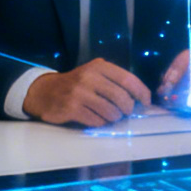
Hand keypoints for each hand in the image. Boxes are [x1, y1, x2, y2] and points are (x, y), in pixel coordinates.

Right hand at [22, 60, 152, 126]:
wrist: (44, 92)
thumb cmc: (76, 84)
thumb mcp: (94, 74)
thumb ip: (114, 81)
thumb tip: (139, 97)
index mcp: (99, 67)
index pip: (128, 79)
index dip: (141, 92)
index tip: (146, 102)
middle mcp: (89, 77)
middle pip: (122, 98)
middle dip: (128, 109)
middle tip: (126, 112)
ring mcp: (79, 93)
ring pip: (111, 112)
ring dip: (114, 118)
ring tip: (110, 116)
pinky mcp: (71, 108)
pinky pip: (97, 121)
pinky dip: (101, 123)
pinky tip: (97, 119)